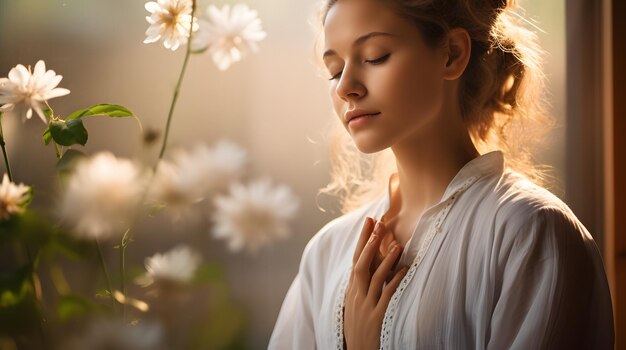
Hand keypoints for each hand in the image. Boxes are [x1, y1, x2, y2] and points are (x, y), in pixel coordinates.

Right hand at [343, 217, 408, 349]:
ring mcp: (366, 305)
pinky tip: (404, 271)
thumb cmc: (359, 328)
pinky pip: (386, 296)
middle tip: (378, 223)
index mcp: (352, 290)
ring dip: (386, 260)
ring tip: (397, 244)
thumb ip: (362, 285)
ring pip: (374, 278)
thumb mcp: (356, 304)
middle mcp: (357, 295)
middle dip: (370, 242)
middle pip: (361, 263)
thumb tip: (371, 265)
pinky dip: (394, 282)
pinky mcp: (377, 317)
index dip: (362, 239)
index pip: (356, 258)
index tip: (369, 220)